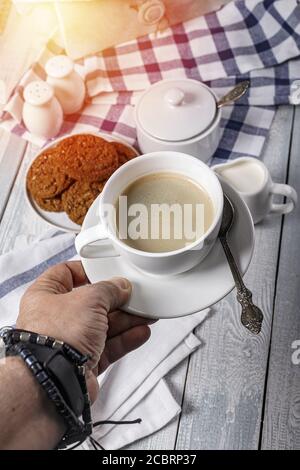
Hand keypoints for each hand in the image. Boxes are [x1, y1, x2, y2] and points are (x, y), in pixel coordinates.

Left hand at [17, 261, 152, 401]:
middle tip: (135, 296)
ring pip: (103, 326)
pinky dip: (125, 339)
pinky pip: (108, 346)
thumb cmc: (56, 336)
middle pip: (91, 302)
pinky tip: (140, 332)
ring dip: (126, 319)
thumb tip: (120, 287)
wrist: (54, 381)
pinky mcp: (83, 362)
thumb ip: (109, 289)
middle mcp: (55, 318)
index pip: (65, 274)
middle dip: (116, 299)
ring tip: (146, 314)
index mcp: (45, 296)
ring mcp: (69, 341)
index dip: (87, 271)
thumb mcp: (89, 298)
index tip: (107, 270)